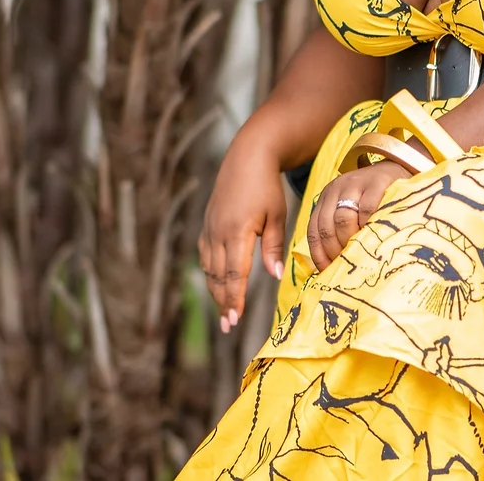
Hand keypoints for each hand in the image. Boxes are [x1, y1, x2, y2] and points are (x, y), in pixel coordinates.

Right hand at [198, 130, 289, 332]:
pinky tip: (218, 283)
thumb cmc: (266, 186)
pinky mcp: (207, 224)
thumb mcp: (277, 215)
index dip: (234, 299)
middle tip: (228, 325)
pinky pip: (205, 255)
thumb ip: (274, 246)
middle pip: (218, 276)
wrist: (246, 157)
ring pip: (209, 268)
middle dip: (223, 302)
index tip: (235, 320)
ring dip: (216, 290)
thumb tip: (274, 275)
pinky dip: (211, 272)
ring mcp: (209, 229)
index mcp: (237, 232)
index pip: (234, 274)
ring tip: (224, 311)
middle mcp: (218, 233)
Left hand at [307, 161, 411, 270]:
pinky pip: (367, 208)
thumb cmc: (376, 198)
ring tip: (361, 252)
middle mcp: (336, 188)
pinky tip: (374, 235)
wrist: (400, 167)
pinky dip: (368, 225)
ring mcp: (356, 183)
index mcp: (327, 198)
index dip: (319, 254)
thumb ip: (341, 229)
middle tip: (348, 264)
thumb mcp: (353, 209)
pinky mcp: (377, 181)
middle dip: (335, 250)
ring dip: (350, 240)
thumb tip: (334, 267)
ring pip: (342, 218)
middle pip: (326, 226)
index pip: (314, 230)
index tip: (329, 271)